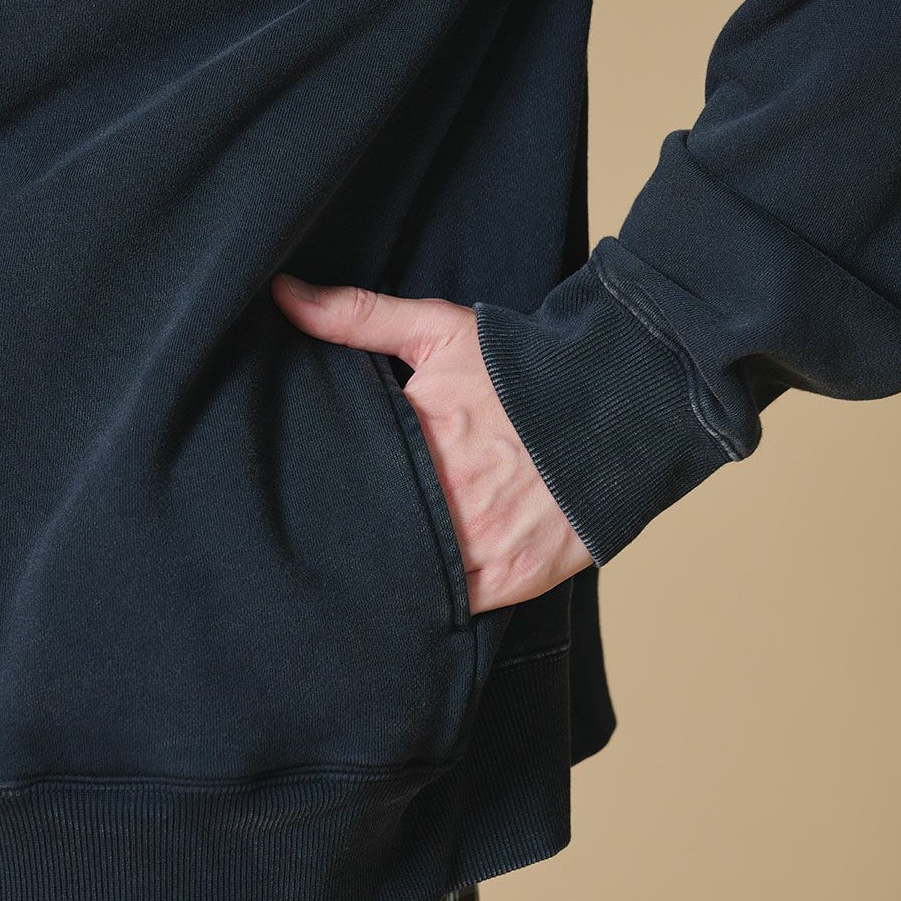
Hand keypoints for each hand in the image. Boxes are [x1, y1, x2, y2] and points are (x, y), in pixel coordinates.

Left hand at [271, 273, 594, 614]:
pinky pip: (451, 606)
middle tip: (319, 540)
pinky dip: (428, 605)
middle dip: (349, 536)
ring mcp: (480, 545)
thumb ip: (358, 316)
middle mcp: (447, 499)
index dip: (323, 487)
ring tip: (355, 578)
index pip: (344, 477)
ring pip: (406, 577)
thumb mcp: (440, 332)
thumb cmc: (522, 370)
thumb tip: (282, 294)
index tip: (299, 491)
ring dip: (384, 577)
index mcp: (419, 437)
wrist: (618, 408)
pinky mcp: (509, 580)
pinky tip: (405, 598)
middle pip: (371, 533)